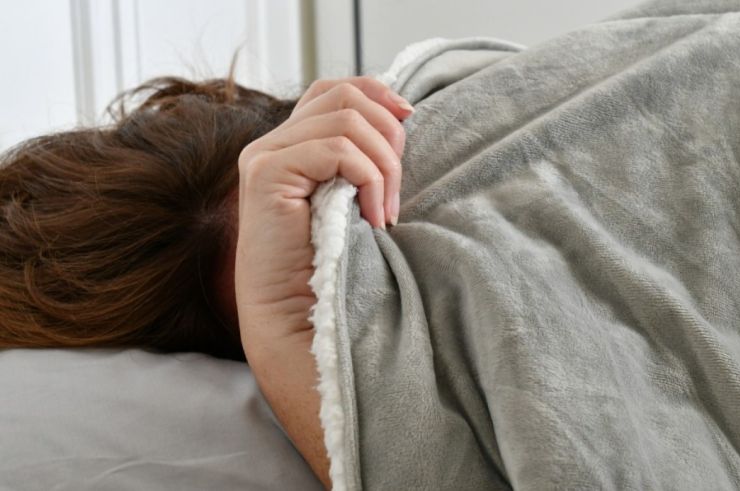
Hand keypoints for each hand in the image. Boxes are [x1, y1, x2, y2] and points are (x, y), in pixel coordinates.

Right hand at [234, 76, 413, 488]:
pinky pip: (336, 149)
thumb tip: (403, 117)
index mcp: (291, 145)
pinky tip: (374, 218)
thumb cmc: (334, 269)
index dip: (378, 92)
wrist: (301, 321)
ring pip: (346, 120)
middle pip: (346, 96)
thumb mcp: (357, 201)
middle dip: (390, 139)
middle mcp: (272, 144)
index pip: (335, 88)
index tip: (411, 118)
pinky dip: (369, 178)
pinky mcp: (266, 174)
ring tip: (388, 212)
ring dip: (384, 165)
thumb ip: (363, 159)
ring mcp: (264, 156)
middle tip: (397, 195)